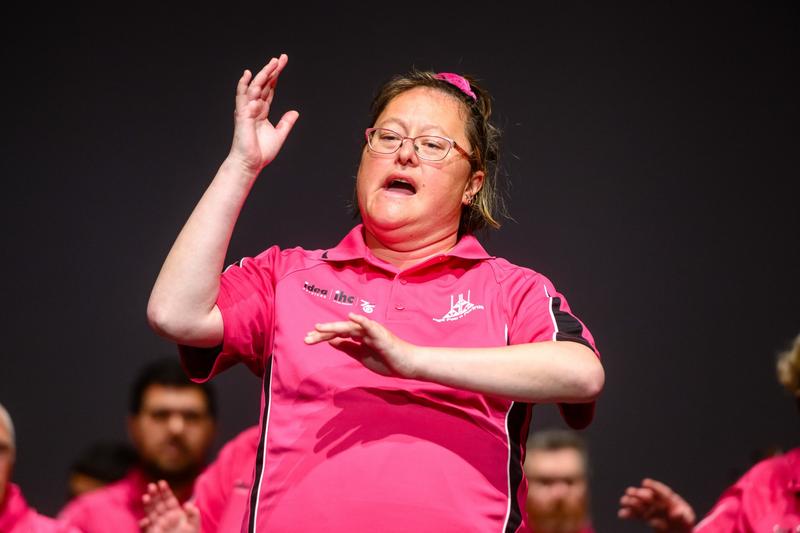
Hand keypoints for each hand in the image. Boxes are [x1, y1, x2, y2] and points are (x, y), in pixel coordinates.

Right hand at [139, 480, 200, 532]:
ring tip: (145, 497)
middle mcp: (166, 518)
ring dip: (148, 505)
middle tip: (151, 485)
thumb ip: (194, 514)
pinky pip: (148, 528)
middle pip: (158, 504)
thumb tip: (187, 504)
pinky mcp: (154, 532)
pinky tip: (145, 521)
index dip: (165, 491)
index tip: (162, 482)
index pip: (169, 500)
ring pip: (151, 513)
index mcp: (176, 513)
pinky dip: (145, 524)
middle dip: (154, 495)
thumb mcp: (194, 525)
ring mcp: (159, 526)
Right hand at [227, 53, 298, 175]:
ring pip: (254, 87)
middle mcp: (253, 107)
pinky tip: (248, 74)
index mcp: (262, 111)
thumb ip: (286, 123)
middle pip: (263, 84)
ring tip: (273, 63)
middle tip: (281, 57)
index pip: (269, 89)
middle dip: (271, 70)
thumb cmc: (261, 152)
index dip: (276, 76)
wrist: (251, 164)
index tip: (282, 62)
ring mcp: (247, 110)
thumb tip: (295, 112)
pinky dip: (244, 85)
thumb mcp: (279, 135)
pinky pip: (242, 97)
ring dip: (263, 74)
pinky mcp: (242, 115)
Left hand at [305, 313, 418, 377]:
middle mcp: (364, 330)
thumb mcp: (361, 355)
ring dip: (335, 327)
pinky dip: (361, 321)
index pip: (337, 333)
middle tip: (306, 338)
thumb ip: (347, 347)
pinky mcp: (382, 336)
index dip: (322, 336)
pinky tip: (351, 317)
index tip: (307, 340)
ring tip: (319, 328)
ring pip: (351, 327)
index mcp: (359, 335)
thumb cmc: (387, 360)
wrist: (407, 366)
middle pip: (340, 329)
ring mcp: (373, 332)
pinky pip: (370, 326)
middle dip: (323, 333)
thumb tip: (331, 341)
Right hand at [618, 478, 694, 531]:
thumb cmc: (684, 526)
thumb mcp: (687, 521)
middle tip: (631, 492)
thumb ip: (682, 516)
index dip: (654, 487)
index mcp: (672, 501)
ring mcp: (653, 510)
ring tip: (624, 501)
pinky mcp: (646, 518)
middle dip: (640, 494)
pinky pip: (637, 515)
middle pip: (649, 497)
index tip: (645, 482)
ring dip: (631, 502)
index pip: (663, 492)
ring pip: (641, 504)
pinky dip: (629, 514)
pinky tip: (622, 514)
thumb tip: (676, 513)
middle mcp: (661, 503)